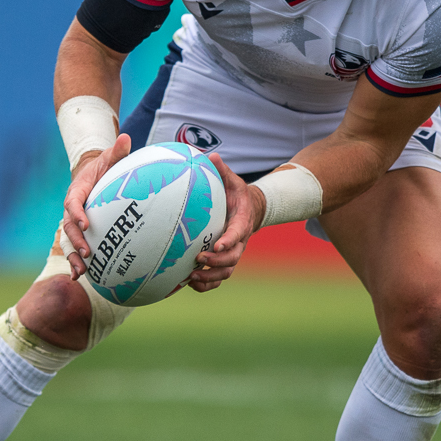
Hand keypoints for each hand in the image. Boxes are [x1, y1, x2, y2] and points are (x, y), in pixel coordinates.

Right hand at [62, 133, 131, 279]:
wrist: (92, 175)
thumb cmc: (103, 166)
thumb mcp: (109, 157)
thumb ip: (117, 151)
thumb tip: (126, 138)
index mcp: (76, 192)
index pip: (73, 204)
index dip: (77, 214)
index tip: (85, 223)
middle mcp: (71, 210)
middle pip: (68, 228)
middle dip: (77, 242)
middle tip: (88, 253)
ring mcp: (74, 223)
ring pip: (69, 242)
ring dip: (74, 257)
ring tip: (81, 273)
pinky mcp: (80, 232)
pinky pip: (77, 248)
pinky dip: (77, 262)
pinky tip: (82, 277)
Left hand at [187, 154, 261, 291]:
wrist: (251, 210)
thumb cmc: (237, 194)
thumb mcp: (232, 180)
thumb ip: (222, 170)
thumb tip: (210, 155)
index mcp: (241, 222)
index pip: (238, 233)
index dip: (229, 241)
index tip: (217, 245)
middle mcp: (239, 241)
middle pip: (233, 258)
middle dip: (217, 262)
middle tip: (198, 259)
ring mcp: (232, 253)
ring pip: (226, 271)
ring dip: (210, 277)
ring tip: (191, 277)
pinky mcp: (224, 261)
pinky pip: (218, 278)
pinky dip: (207, 284)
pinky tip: (190, 284)